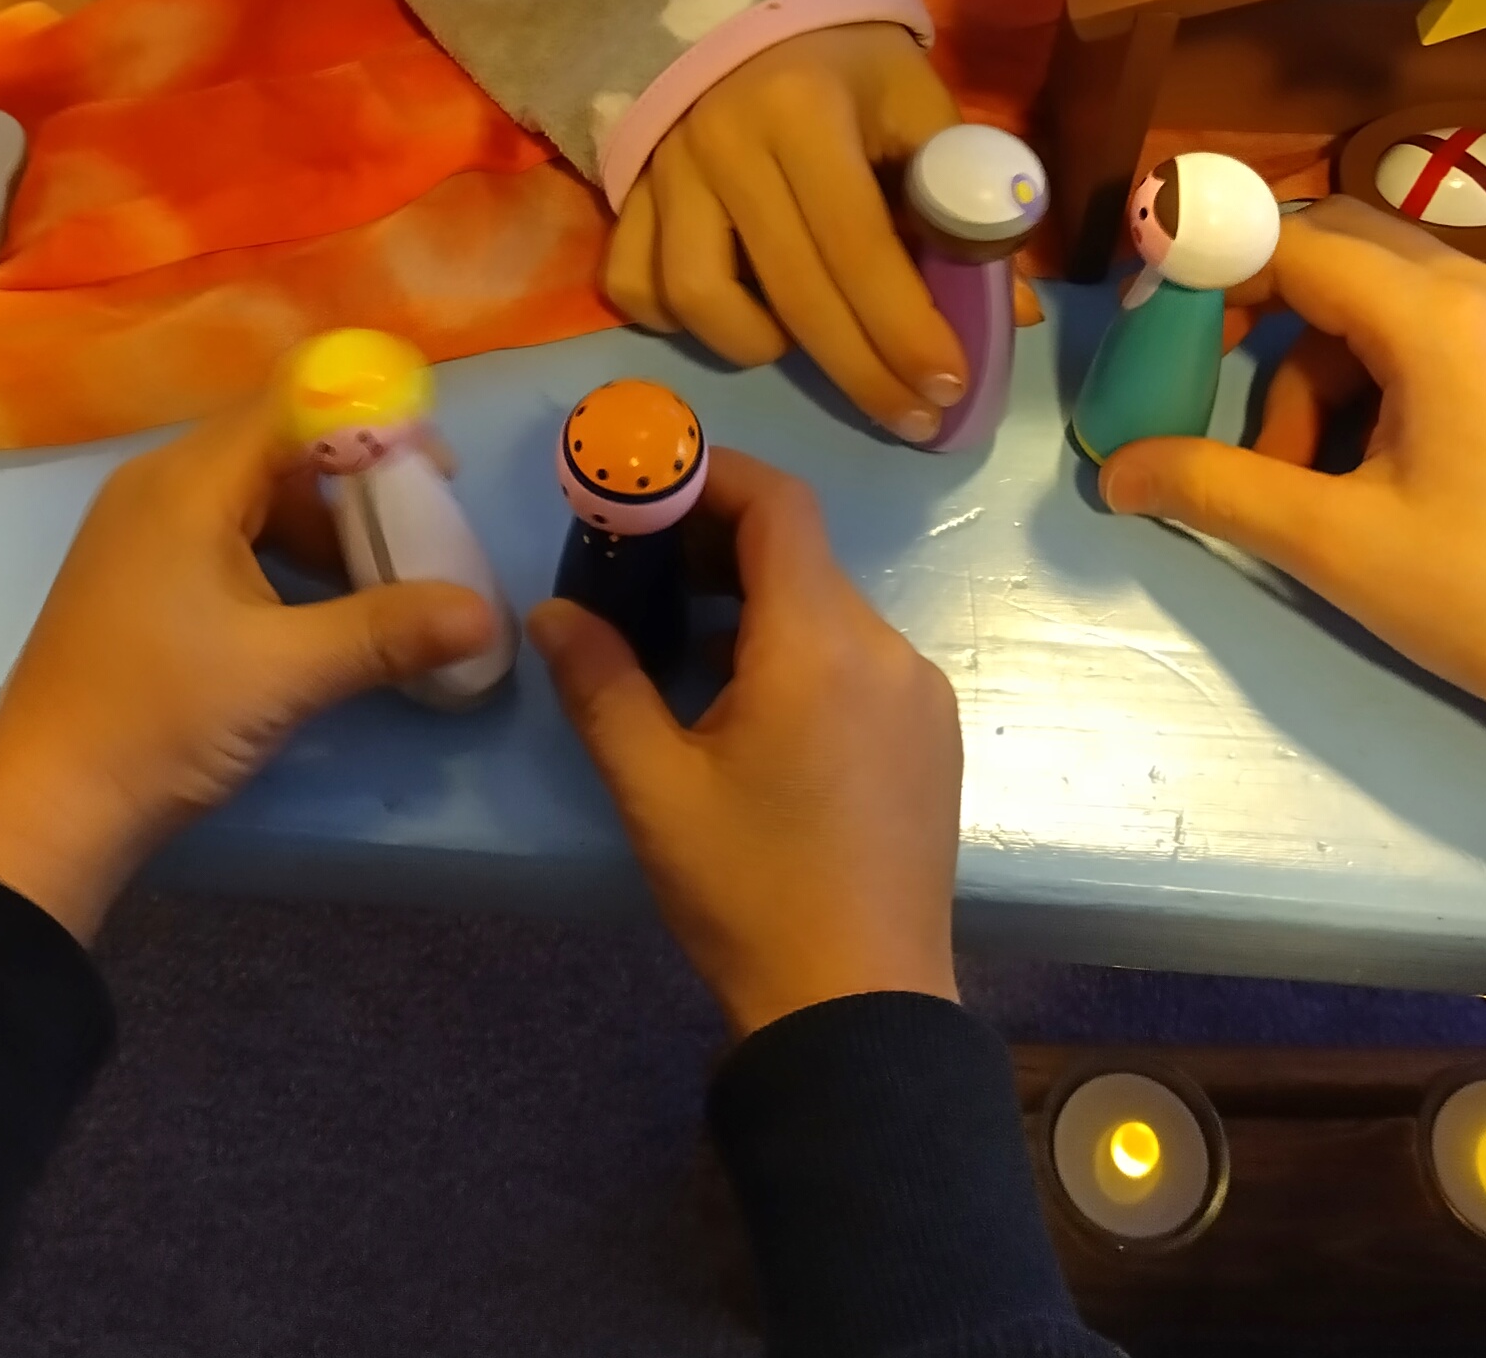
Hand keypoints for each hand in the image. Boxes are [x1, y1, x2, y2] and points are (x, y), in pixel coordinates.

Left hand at [0, 396, 498, 939]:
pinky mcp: (135, 580)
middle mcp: (158, 488)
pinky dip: (280, 560)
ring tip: (385, 582)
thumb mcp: (288, 673)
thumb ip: (389, 631)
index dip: (372, 422)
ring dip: (322, 530)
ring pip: (252, 499)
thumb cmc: (162, 718)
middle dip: (356, 482)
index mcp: (187, 483)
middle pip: (275, 448)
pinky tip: (321, 613)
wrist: (46, 806)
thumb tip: (486, 613)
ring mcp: (139, 534)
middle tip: (422, 530)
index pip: (293, 406)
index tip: (436, 471)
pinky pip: (223, 537)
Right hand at [531, 448, 960, 1035]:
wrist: (859, 1008)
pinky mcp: (932, 741)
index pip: (777, 505)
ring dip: (758, 606)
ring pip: (830, 611)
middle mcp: (887, 650)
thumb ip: (601, 684)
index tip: (643, 485)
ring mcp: (920, 696)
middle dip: (719, 546)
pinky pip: (860, 661)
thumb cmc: (749, 891)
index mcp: (822, 645)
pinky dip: (800, 652)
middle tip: (640, 570)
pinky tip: (747, 711)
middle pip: (802, 555)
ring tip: (681, 649)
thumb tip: (553, 612)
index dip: (709, 476)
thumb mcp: (654, 789)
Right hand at [603, 25, 965, 440]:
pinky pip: (634, 282)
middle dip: (861, 371)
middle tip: (913, 416)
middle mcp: (724, 144)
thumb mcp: (917, 103)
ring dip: (756, 342)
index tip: (948, 387)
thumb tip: (1009, 311)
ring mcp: (664, 169)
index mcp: (805, 112)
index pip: (860, 246)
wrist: (750, 5)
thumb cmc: (849, 62)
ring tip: (808, 341)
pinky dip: (679, 318)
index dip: (905, 328)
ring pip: (693, 296)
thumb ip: (962, 200)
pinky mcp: (626, 188)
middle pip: (791, 292)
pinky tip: (732, 313)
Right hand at [1095, 202, 1485, 931]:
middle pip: (1345, 249)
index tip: (1155, 321)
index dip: (1213, 268)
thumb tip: (1112, 471)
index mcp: (1441, 316)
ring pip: (1392, 299)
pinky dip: (1386, 377)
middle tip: (1210, 389)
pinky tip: (1377, 471)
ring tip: (1309, 479)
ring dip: (1326, 365)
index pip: (1297, 242)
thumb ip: (1215, 488)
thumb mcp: (1335, 545)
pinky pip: (1444, 332)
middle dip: (1267, 312)